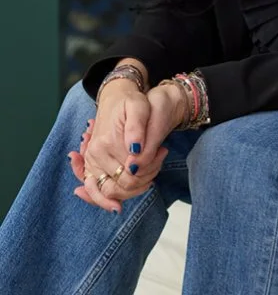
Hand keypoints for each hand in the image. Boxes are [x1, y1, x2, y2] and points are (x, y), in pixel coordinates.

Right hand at [69, 81, 184, 211]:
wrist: (115, 98)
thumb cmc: (129, 102)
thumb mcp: (138, 106)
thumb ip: (137, 129)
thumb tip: (135, 152)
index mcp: (107, 142)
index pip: (132, 173)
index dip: (151, 168)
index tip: (162, 152)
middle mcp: (95, 155)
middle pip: (122, 185)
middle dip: (143, 180)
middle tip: (158, 160)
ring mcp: (91, 161)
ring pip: (110, 192)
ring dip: (131, 190)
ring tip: (148, 176)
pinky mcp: (90, 165)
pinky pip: (96, 190)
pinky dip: (107, 200)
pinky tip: (118, 203)